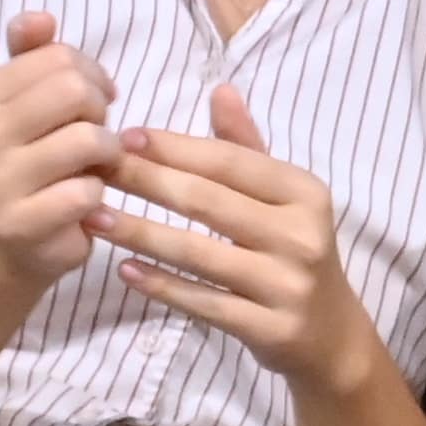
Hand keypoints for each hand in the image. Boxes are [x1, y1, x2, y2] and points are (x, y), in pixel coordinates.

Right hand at [0, 11, 124, 289]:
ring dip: (106, 153)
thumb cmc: (33, 160)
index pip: (58, 56)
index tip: (89, 103)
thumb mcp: (31, 101)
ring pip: (86, 138)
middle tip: (93, 135)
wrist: (17, 241)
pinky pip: (87, 190)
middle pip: (74, 90)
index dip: (91, 76)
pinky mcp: (21, 222)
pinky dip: (98, 194)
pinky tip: (84, 202)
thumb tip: (40, 17)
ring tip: (93, 166)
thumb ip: (33, 55)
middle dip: (99, 112)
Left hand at [98, 84, 385, 394]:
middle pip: (208, 202)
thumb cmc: (294, 252)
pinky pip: (203, 303)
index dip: (175, 148)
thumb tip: (219, 89)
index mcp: (304, 193)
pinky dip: (161, 285)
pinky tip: (124, 270)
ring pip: (198, 254)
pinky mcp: (269, 328)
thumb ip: (247, 146)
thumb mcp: (285, 197)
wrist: (330, 336)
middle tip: (96, 168)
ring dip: (140, 234)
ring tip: (94, 217)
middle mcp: (300, 236)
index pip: (230, 162)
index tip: (125, 137)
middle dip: (147, 182)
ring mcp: (286, 285)